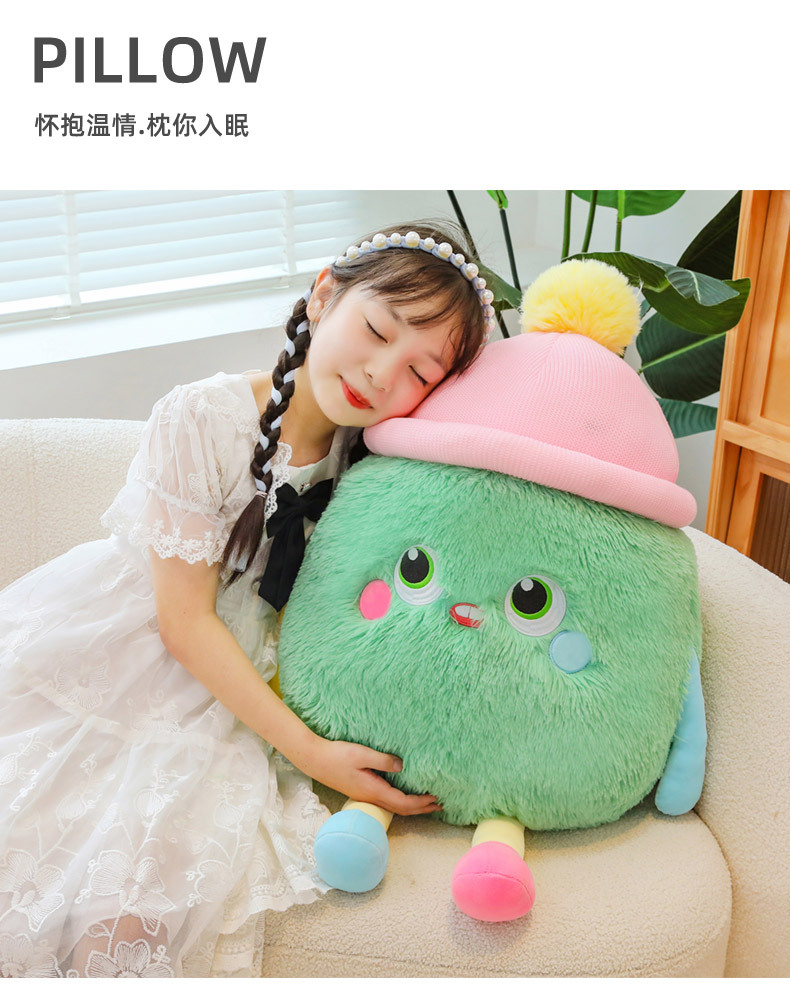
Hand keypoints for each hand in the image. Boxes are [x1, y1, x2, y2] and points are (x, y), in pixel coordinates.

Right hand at [304, 737, 442, 816]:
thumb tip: (402, 766)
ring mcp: (365, 796)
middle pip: (401, 809)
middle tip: (440, 805)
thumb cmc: (336, 755)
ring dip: (412, 806)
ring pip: (394, 807)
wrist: (314, 759)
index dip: (421, 803)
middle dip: (422, 809)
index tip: (436, 798)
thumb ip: (382, 760)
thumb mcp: (361, 753)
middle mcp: (371, 797)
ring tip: (427, 802)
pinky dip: (401, 801)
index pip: (403, 803)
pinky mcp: (361, 791)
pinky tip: (404, 794)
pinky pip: (387, 801)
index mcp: (373, 790)